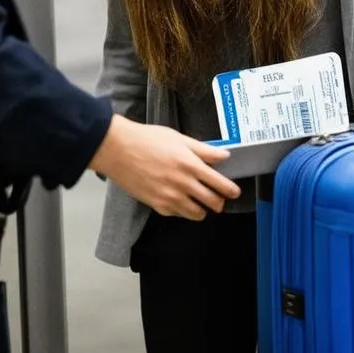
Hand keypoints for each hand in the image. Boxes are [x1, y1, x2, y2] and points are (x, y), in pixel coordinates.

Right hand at [90, 115, 240, 219]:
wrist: (118, 149)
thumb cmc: (147, 139)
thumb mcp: (178, 138)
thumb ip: (203, 149)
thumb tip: (224, 155)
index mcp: (190, 164)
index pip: (219, 183)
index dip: (230, 189)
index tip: (235, 192)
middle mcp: (182, 183)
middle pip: (212, 201)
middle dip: (219, 202)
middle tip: (220, 199)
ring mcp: (169, 197)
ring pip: (197, 213)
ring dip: (203, 209)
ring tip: (202, 203)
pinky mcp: (157, 205)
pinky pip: (178, 214)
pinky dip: (184, 210)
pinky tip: (182, 201)